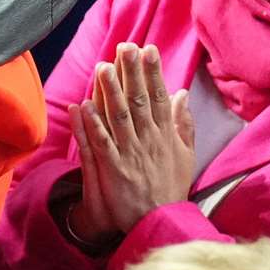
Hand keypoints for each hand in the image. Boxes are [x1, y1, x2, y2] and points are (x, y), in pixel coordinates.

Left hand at [73, 43, 194, 234]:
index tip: (148, 49)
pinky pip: (102, 144)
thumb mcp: (186, 155)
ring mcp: (132, 155)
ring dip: (110, 92)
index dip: (153, 73)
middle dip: (132, 73)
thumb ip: (184, 124)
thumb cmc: (170, 187)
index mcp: (166, 136)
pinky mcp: (115, 170)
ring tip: (102, 67)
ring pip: (120, 117)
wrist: (159, 222)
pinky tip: (83, 106)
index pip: (159, 97)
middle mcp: (150, 142)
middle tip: (125, 46)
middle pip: (140, 101)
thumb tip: (182, 94)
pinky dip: (93, 125)